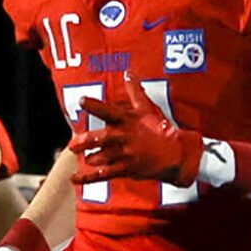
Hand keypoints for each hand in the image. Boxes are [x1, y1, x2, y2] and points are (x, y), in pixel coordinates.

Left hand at [73, 81, 203, 185]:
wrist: (176, 154)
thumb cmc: (161, 129)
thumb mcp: (147, 109)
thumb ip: (134, 91)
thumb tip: (128, 72)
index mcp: (127, 120)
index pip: (108, 110)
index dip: (94, 105)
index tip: (82, 101)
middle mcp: (123, 137)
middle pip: (98, 138)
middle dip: (83, 141)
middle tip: (73, 144)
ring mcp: (124, 155)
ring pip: (99, 157)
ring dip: (90, 158)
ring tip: (86, 158)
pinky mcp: (126, 169)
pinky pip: (103, 175)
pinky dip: (87, 177)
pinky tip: (74, 178)